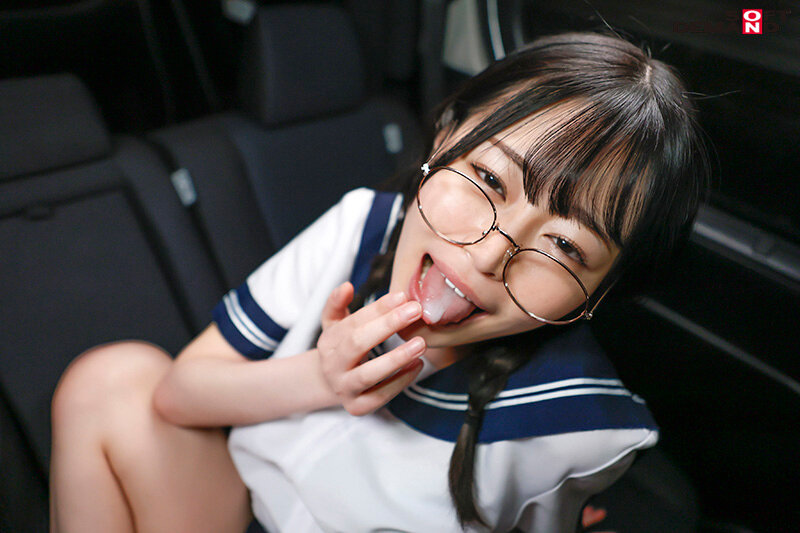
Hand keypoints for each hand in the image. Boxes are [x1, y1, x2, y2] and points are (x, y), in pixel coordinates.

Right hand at [317, 282, 425, 415]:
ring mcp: (344, 388)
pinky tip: (417, 365)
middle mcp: (332, 366)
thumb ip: (338, 303)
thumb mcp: (334, 323)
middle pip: (357, 344)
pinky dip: (400, 381)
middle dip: (387, 325)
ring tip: (421, 343)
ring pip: (368, 374)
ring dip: (396, 358)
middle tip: (415, 311)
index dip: (378, 308)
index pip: (353, 322)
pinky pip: (381, 395)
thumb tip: (346, 286)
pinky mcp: (358, 407)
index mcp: (328, 341)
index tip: (403, 296)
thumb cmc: (341, 347)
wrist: (330, 383)